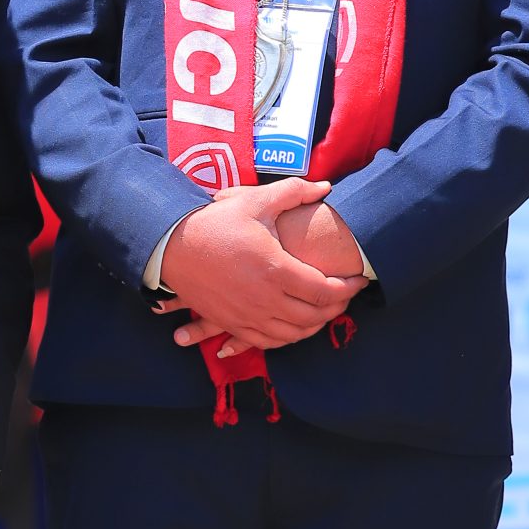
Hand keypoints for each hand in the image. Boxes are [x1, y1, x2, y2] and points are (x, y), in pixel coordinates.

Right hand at [157, 181, 359, 352]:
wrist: (171, 247)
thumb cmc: (215, 222)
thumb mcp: (255, 202)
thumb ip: (294, 192)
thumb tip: (325, 186)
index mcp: (275, 269)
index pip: (325, 290)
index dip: (347, 289)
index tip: (357, 279)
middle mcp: (265, 299)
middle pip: (314, 316)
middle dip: (337, 307)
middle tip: (347, 295)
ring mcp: (248, 315)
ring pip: (294, 334)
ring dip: (315, 325)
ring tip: (325, 310)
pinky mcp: (233, 323)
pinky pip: (268, 342)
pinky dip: (288, 338)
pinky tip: (295, 326)